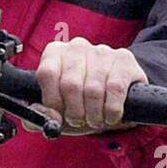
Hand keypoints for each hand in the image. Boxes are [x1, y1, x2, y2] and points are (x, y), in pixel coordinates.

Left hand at [33, 38, 147, 133]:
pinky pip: (115, 89)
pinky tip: (111, 116)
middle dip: (75, 112)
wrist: (115, 98)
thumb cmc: (82, 102)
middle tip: (80, 121)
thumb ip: (42, 115)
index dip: (52, 101)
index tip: (59, 115)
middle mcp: (77, 46)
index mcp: (55, 53)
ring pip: (93, 90)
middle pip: (70, 85)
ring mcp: (102, 51)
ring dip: (94, 115)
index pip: (47, 74)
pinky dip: (112, 111)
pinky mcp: (124, 59)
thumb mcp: (59, 110)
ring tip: (95, 119)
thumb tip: (43, 115)